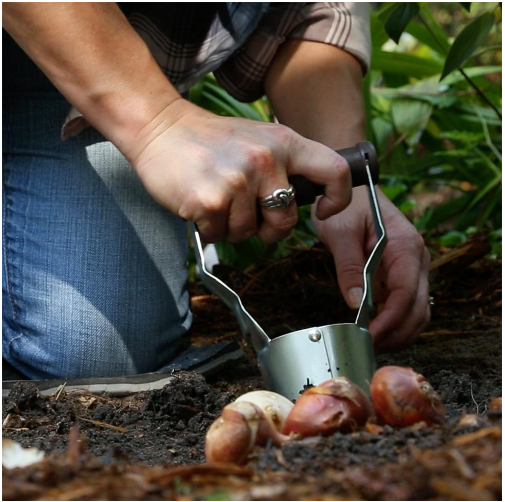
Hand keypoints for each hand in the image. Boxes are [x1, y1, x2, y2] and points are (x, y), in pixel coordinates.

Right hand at [126, 99, 351, 242]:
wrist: (160, 128)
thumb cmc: (212, 141)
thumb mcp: (258, 138)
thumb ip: (285, 164)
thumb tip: (309, 201)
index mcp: (284, 142)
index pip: (334, 171)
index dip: (338, 198)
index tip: (323, 210)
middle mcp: (265, 160)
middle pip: (286, 221)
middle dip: (269, 230)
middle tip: (249, 216)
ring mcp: (237, 181)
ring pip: (248, 233)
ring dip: (232, 227)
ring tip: (217, 200)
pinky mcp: (210, 201)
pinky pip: (220, 235)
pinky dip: (210, 228)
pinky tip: (200, 204)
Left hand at [314, 186, 430, 350]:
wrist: (352, 188)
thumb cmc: (347, 204)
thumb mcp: (341, 231)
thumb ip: (349, 267)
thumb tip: (356, 304)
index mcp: (405, 246)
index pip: (405, 293)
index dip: (390, 320)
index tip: (370, 336)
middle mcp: (417, 258)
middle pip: (418, 308)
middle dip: (396, 332)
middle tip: (369, 347)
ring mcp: (413, 266)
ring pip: (418, 310)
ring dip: (400, 331)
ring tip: (373, 343)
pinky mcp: (402, 271)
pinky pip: (407, 303)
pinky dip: (397, 321)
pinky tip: (377, 329)